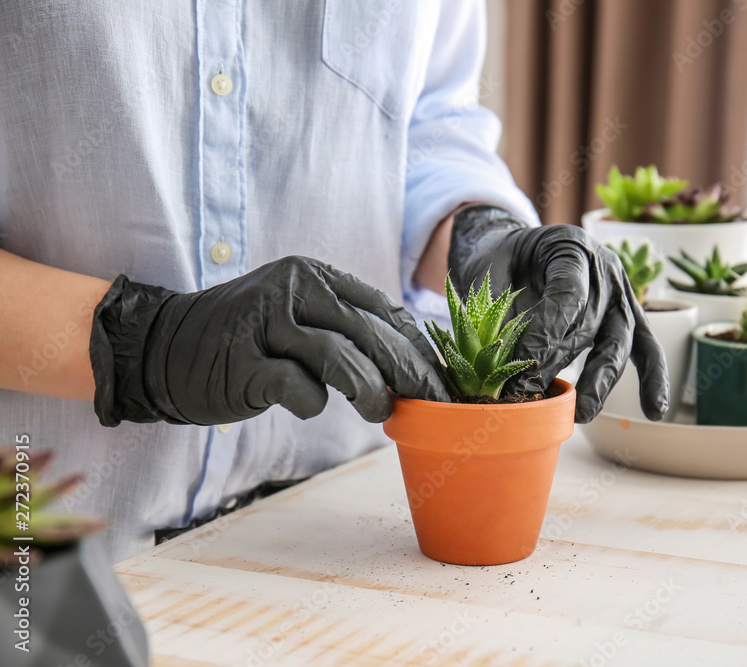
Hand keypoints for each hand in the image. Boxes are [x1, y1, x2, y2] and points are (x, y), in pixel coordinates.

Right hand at [90, 256, 448, 426]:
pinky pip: (295, 385)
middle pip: (369, 332)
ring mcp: (264, 322)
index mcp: (314, 275)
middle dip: (409, 371)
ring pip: (339, 356)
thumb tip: (412, 366)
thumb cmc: (249, 340)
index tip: (442, 379)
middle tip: (431, 401)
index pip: (383, 308)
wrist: (164, 348)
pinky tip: (306, 403)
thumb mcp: (300, 319)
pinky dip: (310, 401)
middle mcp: (292, 289)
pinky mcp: (240, 360)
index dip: (418, 346)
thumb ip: (348, 331)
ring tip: (380, 410)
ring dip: (369, 389)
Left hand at [448, 206, 668, 422]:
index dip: (547, 333)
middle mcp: (603, 268)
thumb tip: (503, 368)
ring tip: (583, 413)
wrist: (518, 245)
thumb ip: (500, 311)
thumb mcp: (490, 272)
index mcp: (570, 247)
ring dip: (601, 380)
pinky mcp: (626, 315)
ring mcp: (620, 292)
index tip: (521, 368)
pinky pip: (645, 346)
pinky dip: (653, 377)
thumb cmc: (502, 258)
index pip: (568, 294)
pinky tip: (654, 410)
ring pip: (619, 340)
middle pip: (591, 323)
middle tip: (530, 393)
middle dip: (560, 363)